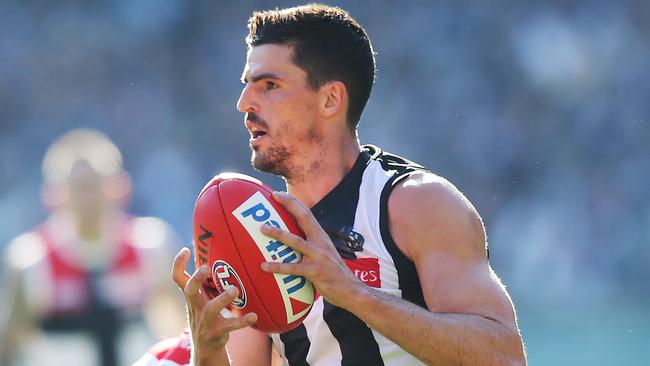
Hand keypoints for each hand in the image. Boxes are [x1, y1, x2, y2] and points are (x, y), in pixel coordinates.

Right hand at [172, 248, 256, 363]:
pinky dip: (243, 321)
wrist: (205, 347)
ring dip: (222, 299)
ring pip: (211, 309)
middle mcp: (195, 307)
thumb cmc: (205, 315)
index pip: (178, 279)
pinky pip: (231, 326)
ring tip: (234, 289)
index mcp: (191, 297)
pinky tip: (254, 315)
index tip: (186, 250)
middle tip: (205, 268)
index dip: (178, 264)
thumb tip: (212, 254)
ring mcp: (205, 321)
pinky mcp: (217, 332)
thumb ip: (204, 282)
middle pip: (189, 291)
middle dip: (196, 279)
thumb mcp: (201, 299)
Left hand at [260, 191, 366, 307]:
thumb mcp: (325, 255)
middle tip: (273, 196)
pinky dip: (278, 266)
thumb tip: (291, 244)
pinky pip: (293, 268)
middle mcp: (321, 243)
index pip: (307, 214)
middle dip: (289, 205)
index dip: (293, 202)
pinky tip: (264, 266)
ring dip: (278, 233)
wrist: (352, 291)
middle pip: (304, 218)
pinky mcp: (315, 271)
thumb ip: (311, 247)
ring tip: (262, 228)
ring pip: (295, 241)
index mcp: (322, 237)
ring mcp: (318, 256)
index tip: (279, 194)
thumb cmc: (334, 274)